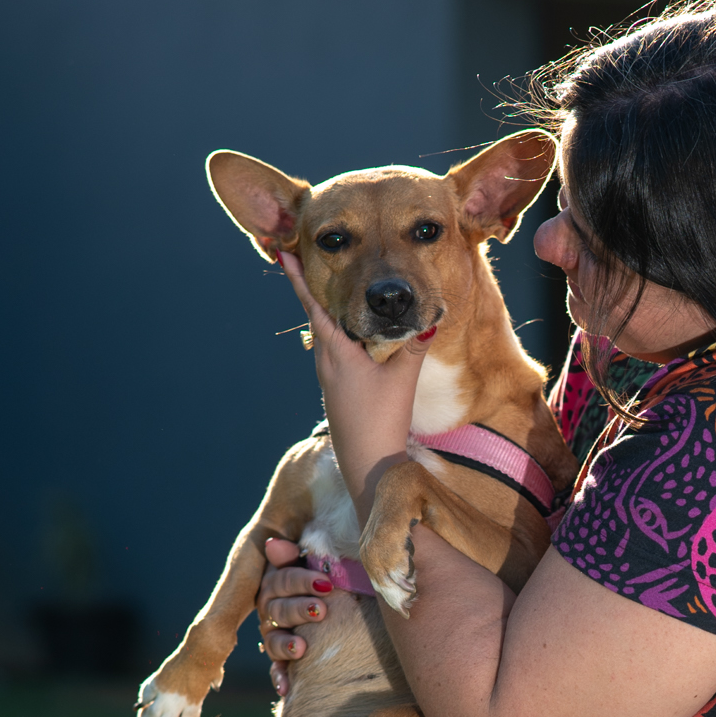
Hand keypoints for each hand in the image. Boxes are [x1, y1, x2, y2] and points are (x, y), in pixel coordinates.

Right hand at [257, 536, 333, 695]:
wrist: (349, 602)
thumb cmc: (335, 575)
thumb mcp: (320, 561)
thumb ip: (297, 554)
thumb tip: (272, 545)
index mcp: (278, 583)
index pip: (281, 580)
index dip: (301, 581)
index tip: (326, 582)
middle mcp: (273, 609)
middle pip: (278, 610)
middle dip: (299, 610)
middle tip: (322, 611)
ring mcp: (277, 634)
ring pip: (274, 640)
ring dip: (286, 645)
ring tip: (302, 648)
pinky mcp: (284, 658)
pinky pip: (278, 668)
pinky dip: (280, 678)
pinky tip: (286, 688)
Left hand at [279, 253, 423, 518]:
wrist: (367, 463)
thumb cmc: (381, 420)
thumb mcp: (402, 380)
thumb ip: (414, 347)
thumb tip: (430, 319)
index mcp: (337, 353)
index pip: (314, 307)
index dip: (299, 279)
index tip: (285, 253)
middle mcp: (326, 363)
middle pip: (317, 318)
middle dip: (314, 291)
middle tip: (311, 263)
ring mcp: (328, 379)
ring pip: (326, 337)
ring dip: (328, 315)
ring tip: (335, 294)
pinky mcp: (335, 392)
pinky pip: (334, 354)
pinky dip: (340, 337)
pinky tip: (354, 338)